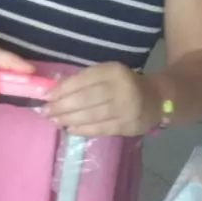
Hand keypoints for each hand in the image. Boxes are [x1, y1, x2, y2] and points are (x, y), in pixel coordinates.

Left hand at [45, 62, 161, 136]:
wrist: (156, 99)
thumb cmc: (123, 85)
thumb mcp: (107, 75)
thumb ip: (84, 81)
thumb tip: (53, 91)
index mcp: (113, 71)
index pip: (83, 79)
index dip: (63, 89)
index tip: (46, 96)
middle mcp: (121, 88)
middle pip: (85, 98)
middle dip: (62, 106)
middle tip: (45, 111)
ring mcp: (125, 108)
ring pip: (91, 115)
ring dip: (68, 119)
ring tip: (54, 120)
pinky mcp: (127, 125)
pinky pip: (100, 128)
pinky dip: (83, 129)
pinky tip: (70, 129)